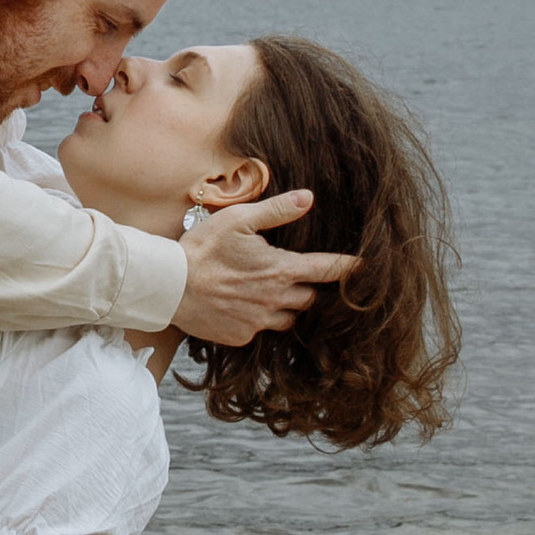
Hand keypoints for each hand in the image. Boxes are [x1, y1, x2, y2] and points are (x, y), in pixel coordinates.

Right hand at [172, 192, 356, 345]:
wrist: (169, 287)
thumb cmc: (203, 249)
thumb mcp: (239, 219)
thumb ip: (276, 210)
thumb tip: (308, 198)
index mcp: (281, 270)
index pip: (327, 270)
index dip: (349, 268)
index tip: (366, 268)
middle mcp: (276, 299)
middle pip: (309, 298)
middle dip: (307, 287)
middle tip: (291, 274)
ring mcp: (259, 321)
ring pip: (288, 318)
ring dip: (285, 306)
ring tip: (267, 291)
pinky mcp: (241, 336)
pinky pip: (259, 330)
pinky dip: (257, 319)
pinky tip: (240, 305)